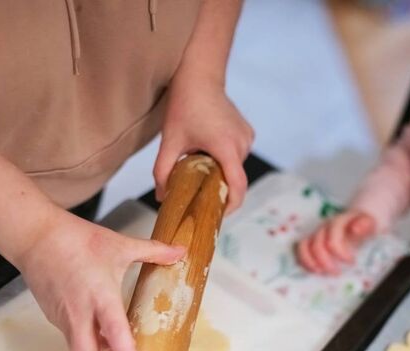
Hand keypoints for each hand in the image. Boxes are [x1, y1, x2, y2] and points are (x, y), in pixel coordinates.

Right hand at [16, 209, 184, 350]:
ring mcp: (64, 318)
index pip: (114, 331)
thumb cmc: (77, 240)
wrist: (34, 236)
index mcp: (99, 295)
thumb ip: (153, 251)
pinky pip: (75, 339)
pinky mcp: (56, 317)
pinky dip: (87, 350)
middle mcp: (79, 313)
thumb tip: (181, 251)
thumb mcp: (119, 245)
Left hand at [154, 76, 253, 214]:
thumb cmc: (185, 106)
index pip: (238, 187)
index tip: (219, 215)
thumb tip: (161, 197)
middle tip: (201, 194)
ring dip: (222, 172)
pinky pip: (238, 155)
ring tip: (202, 166)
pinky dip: (226, 159)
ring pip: (236, 167)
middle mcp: (242, 144)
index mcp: (226, 148)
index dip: (231, 206)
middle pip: (235, 178)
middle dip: (220, 188)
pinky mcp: (248, 133)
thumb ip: (164, 172)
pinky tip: (209, 150)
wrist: (200, 76)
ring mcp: (247, 138)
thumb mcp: (170, 141)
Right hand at [296, 210, 376, 275]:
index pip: (332, 239)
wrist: (357, 219)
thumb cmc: (363, 224)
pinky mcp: (311, 240)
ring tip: (321, 273)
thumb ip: (364, 225)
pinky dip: (304, 261)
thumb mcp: (369, 223)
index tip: (351, 262)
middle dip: (325, 262)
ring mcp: (316, 234)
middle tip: (337, 273)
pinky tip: (315, 270)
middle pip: (317, 245)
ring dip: (310, 262)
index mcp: (337, 223)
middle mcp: (324, 228)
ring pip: (304, 246)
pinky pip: (300, 250)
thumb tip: (355, 230)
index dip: (340, 253)